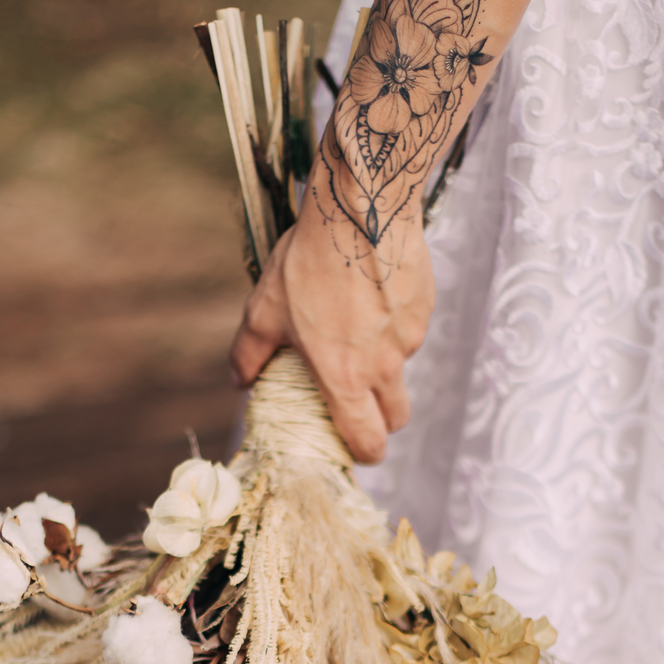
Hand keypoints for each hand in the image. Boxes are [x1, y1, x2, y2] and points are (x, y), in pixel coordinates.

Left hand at [229, 195, 435, 464]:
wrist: (362, 210)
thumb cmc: (310, 261)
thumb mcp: (265, 308)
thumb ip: (250, 353)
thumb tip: (239, 380)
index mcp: (345, 376)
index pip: (368, 440)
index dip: (364, 453)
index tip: (355, 448)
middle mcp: (384, 365)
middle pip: (396, 417)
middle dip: (380, 420)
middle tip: (357, 403)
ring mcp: (409, 338)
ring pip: (401, 370)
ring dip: (384, 368)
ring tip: (355, 331)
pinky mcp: (424, 310)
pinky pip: (409, 333)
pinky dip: (393, 329)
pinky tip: (370, 298)